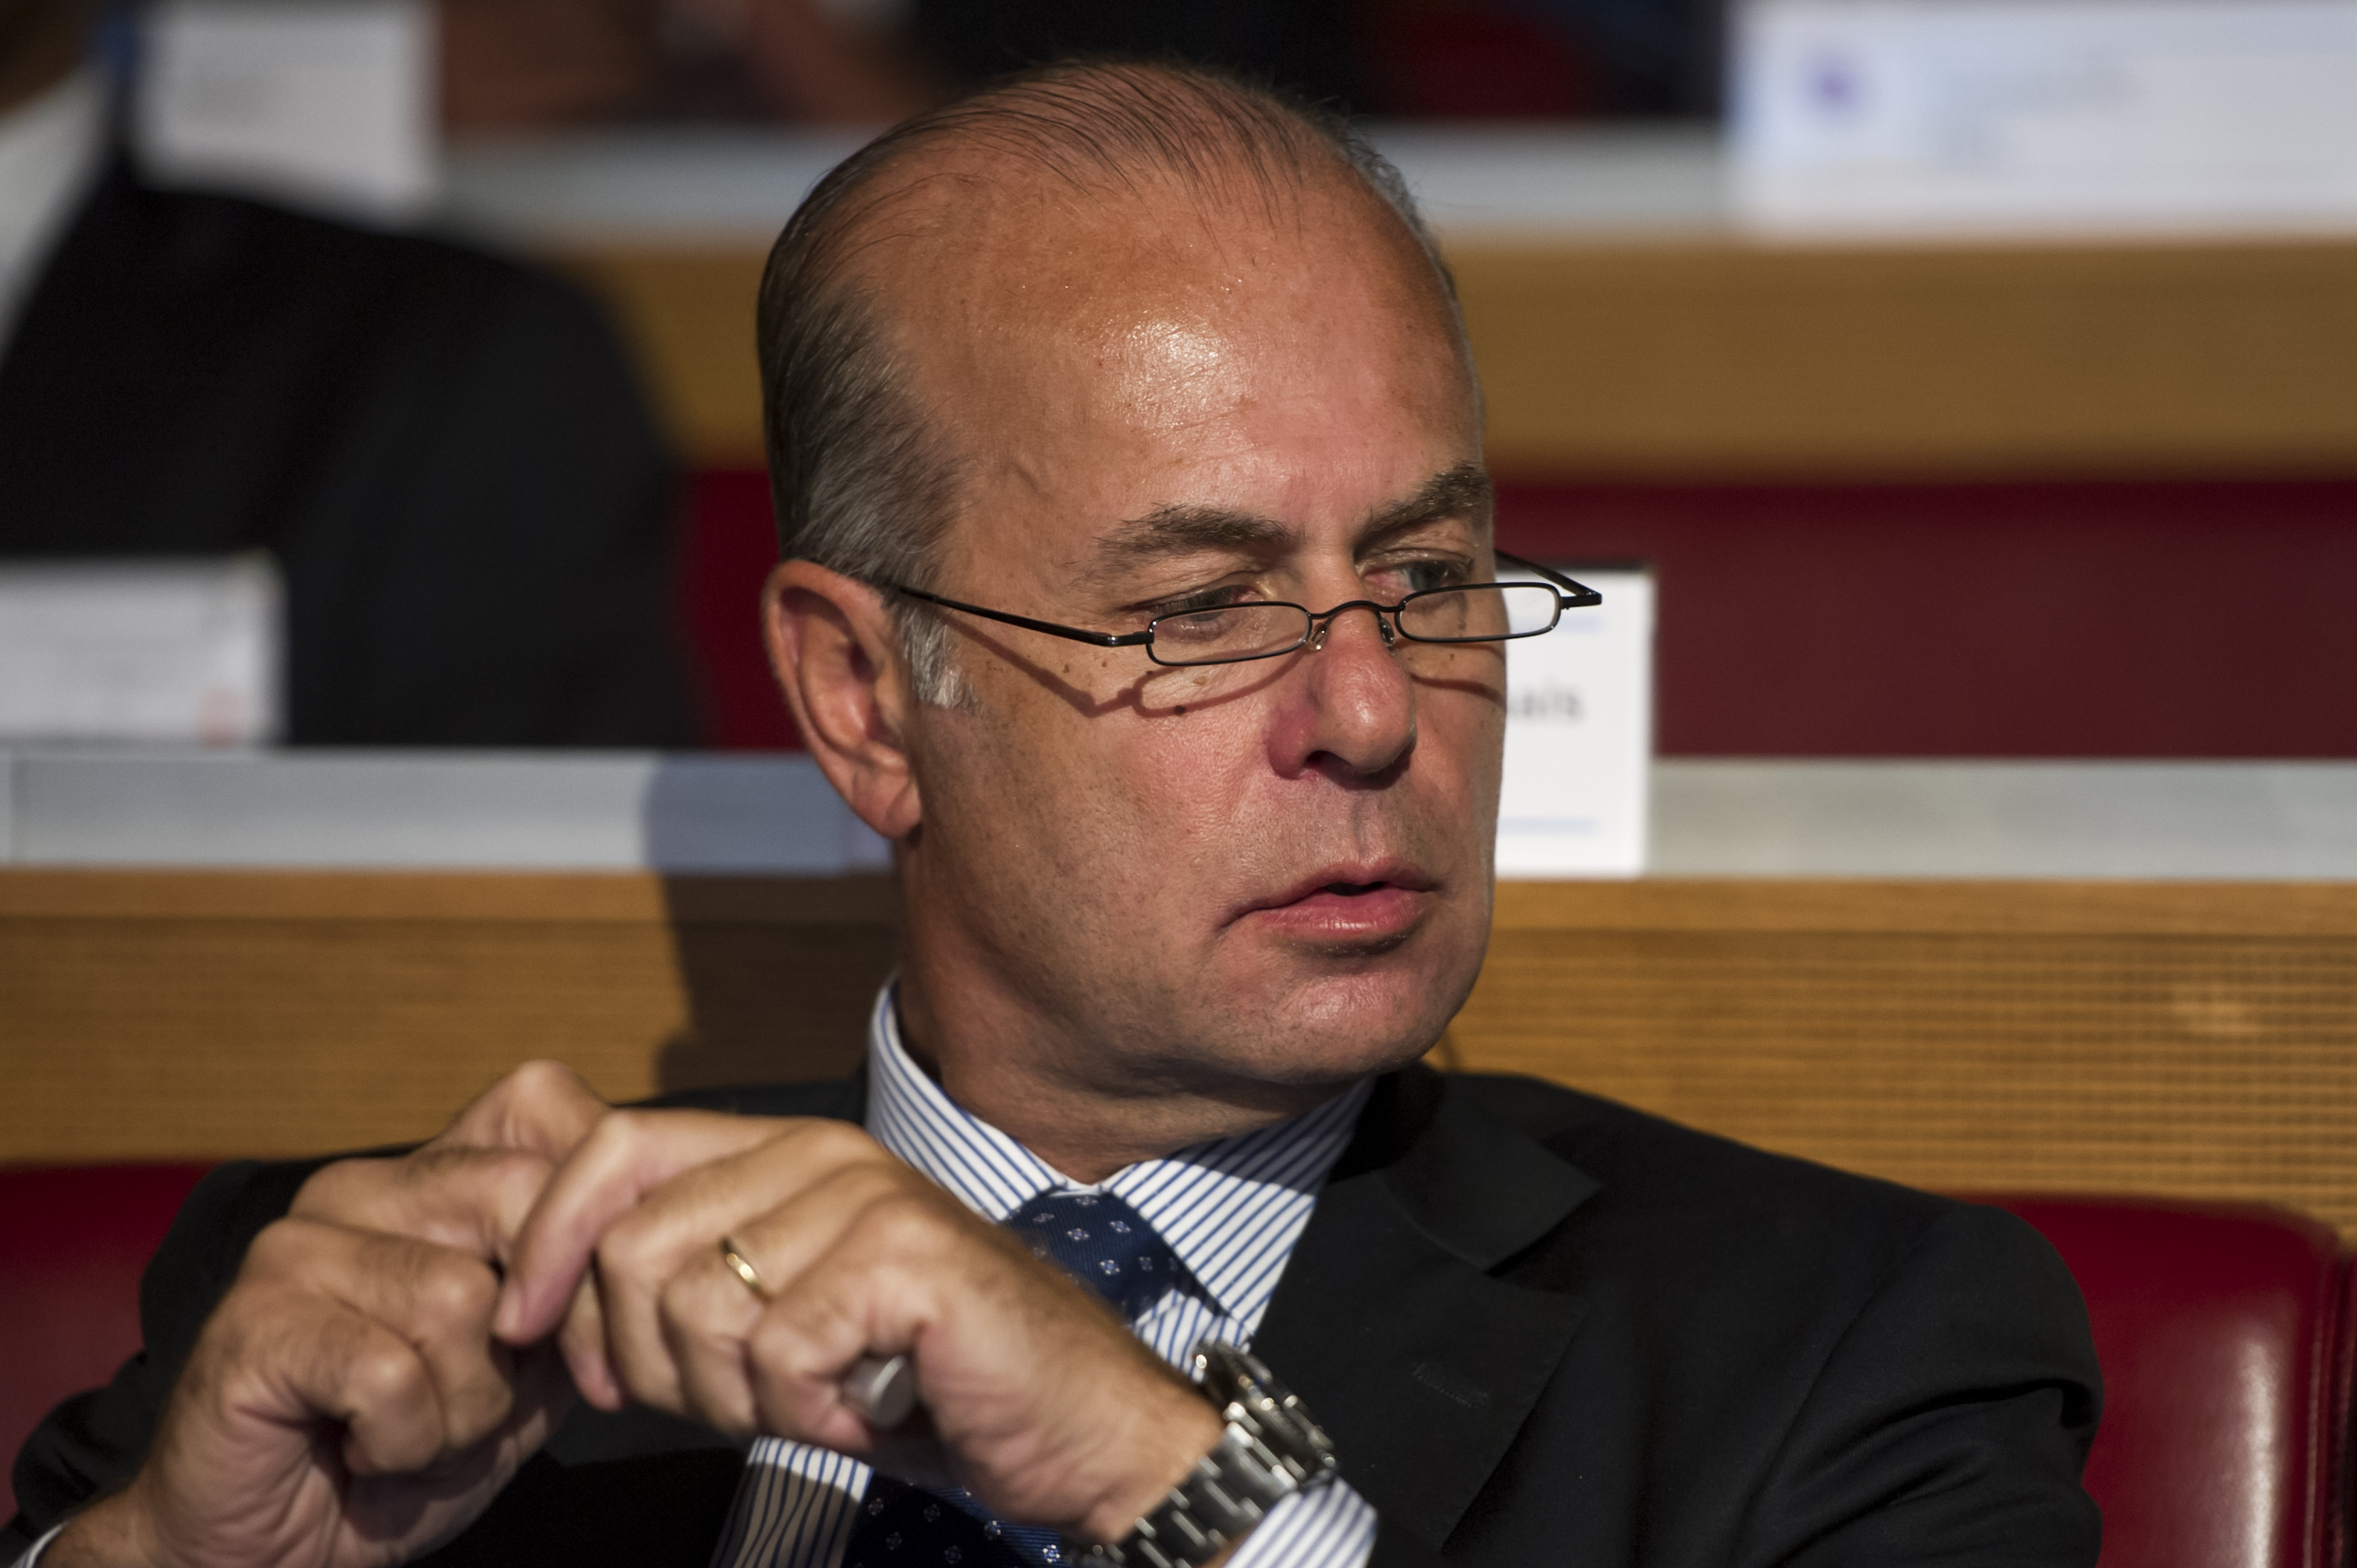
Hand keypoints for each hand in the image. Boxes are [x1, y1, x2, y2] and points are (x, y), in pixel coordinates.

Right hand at [49, 1064, 612, 1567]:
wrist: (280, 1547)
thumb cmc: (410, 1447)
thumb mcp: (530, 1363)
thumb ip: (579, 1289)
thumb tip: (637, 1239)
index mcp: (427, 1177)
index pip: (544, 1107)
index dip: (594, 1219)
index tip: (592, 1334)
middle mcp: (358, 1188)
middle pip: (518, 1193)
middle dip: (536, 1326)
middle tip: (488, 1401)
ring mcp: (297, 1246)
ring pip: (460, 1297)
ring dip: (463, 1404)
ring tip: (413, 1430)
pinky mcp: (254, 1321)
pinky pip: (389, 1374)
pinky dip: (404, 1439)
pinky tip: (364, 1450)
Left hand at [494, 1112, 1222, 1543]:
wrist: (1074, 1424)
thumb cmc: (924, 1380)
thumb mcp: (778, 1321)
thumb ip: (681, 1286)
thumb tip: (541, 1302)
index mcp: (781, 1152)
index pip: (612, 1148)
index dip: (547, 1242)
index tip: (524, 1330)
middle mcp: (820, 1154)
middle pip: (634, 1251)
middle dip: (654, 1365)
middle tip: (745, 1402)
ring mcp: (865, 1197)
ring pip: (697, 1313)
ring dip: (743, 1400)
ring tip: (819, 1400)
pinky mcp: (904, 1258)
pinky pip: (776, 1358)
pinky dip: (808, 1417)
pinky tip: (866, 1410)